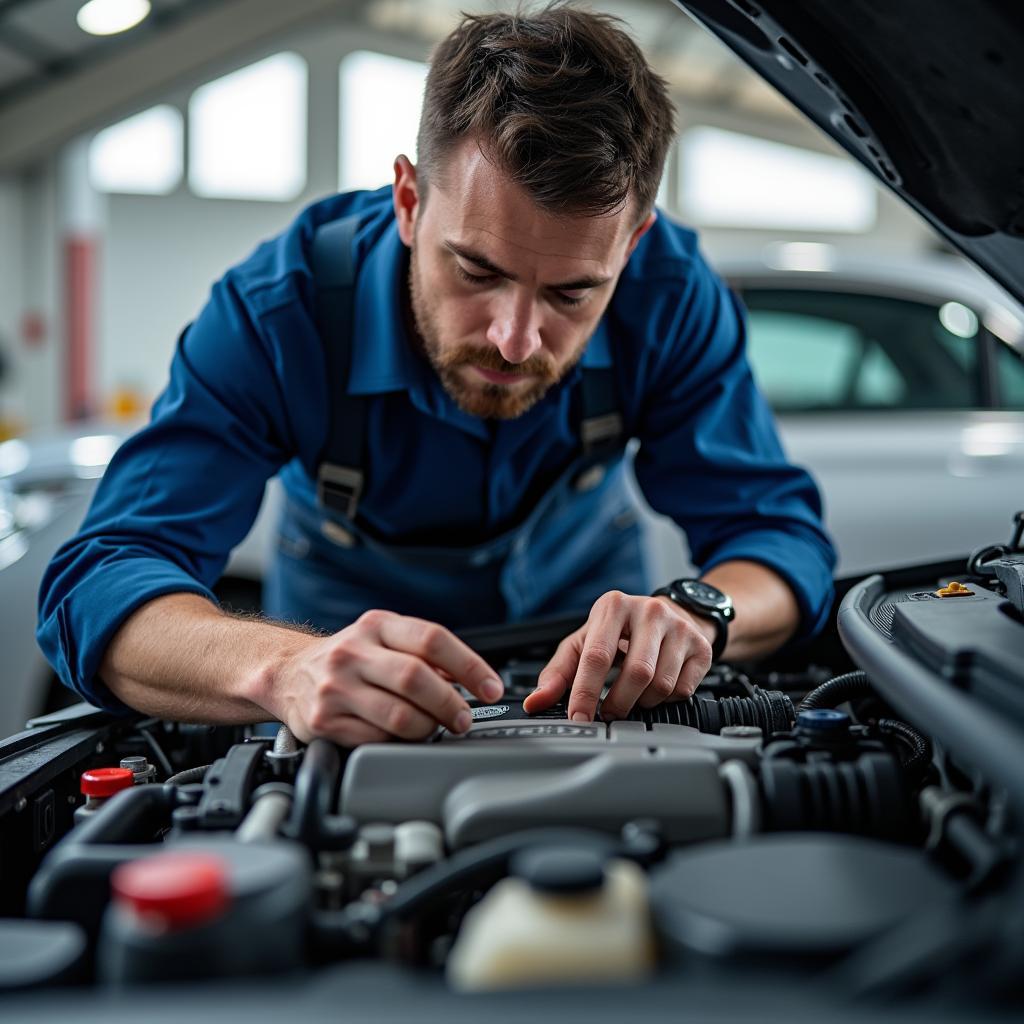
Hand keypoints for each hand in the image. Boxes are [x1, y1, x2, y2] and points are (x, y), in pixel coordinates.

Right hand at [273, 609, 503, 744]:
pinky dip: (398, 743)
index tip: (491, 687)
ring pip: (399, 716)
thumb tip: (473, 679)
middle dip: (450, 704)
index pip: (432, 639)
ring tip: (434, 728)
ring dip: (428, 728)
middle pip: (416, 678)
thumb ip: (423, 654)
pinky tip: (401, 737)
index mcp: (376, 625)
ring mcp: (336, 687)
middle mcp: (353, 652)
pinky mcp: (324, 721)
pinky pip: (376, 739)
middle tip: (464, 719)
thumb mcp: (382, 640)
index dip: (469, 666)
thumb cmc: (349, 659)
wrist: (287, 674)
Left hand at [523, 591, 713, 721]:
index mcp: (613, 606)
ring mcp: (679, 627)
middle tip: (607, 713)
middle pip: (635, 673)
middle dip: (617, 704)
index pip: (597, 656)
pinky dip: (665, 701)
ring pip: (661, 685)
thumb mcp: (585, 642)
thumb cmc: (620, 631)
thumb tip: (536, 701)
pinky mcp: (701, 647)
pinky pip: (682, 690)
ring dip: (642, 703)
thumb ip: (558, 672)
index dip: (585, 692)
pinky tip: (655, 690)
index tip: (578, 717)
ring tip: (631, 697)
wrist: (672, 615)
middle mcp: (649, 611)